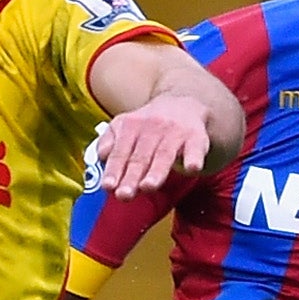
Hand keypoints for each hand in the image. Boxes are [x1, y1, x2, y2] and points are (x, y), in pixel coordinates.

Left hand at [88, 93, 212, 199]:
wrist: (182, 104)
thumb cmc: (147, 126)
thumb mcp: (123, 127)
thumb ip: (109, 142)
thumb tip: (102, 156)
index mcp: (130, 127)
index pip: (120, 152)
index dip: (113, 170)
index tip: (108, 186)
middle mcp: (152, 128)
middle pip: (140, 157)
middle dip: (131, 177)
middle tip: (124, 195)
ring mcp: (175, 133)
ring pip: (164, 155)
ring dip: (156, 172)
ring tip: (148, 187)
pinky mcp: (196, 137)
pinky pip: (195, 149)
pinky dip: (194, 158)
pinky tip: (192, 168)